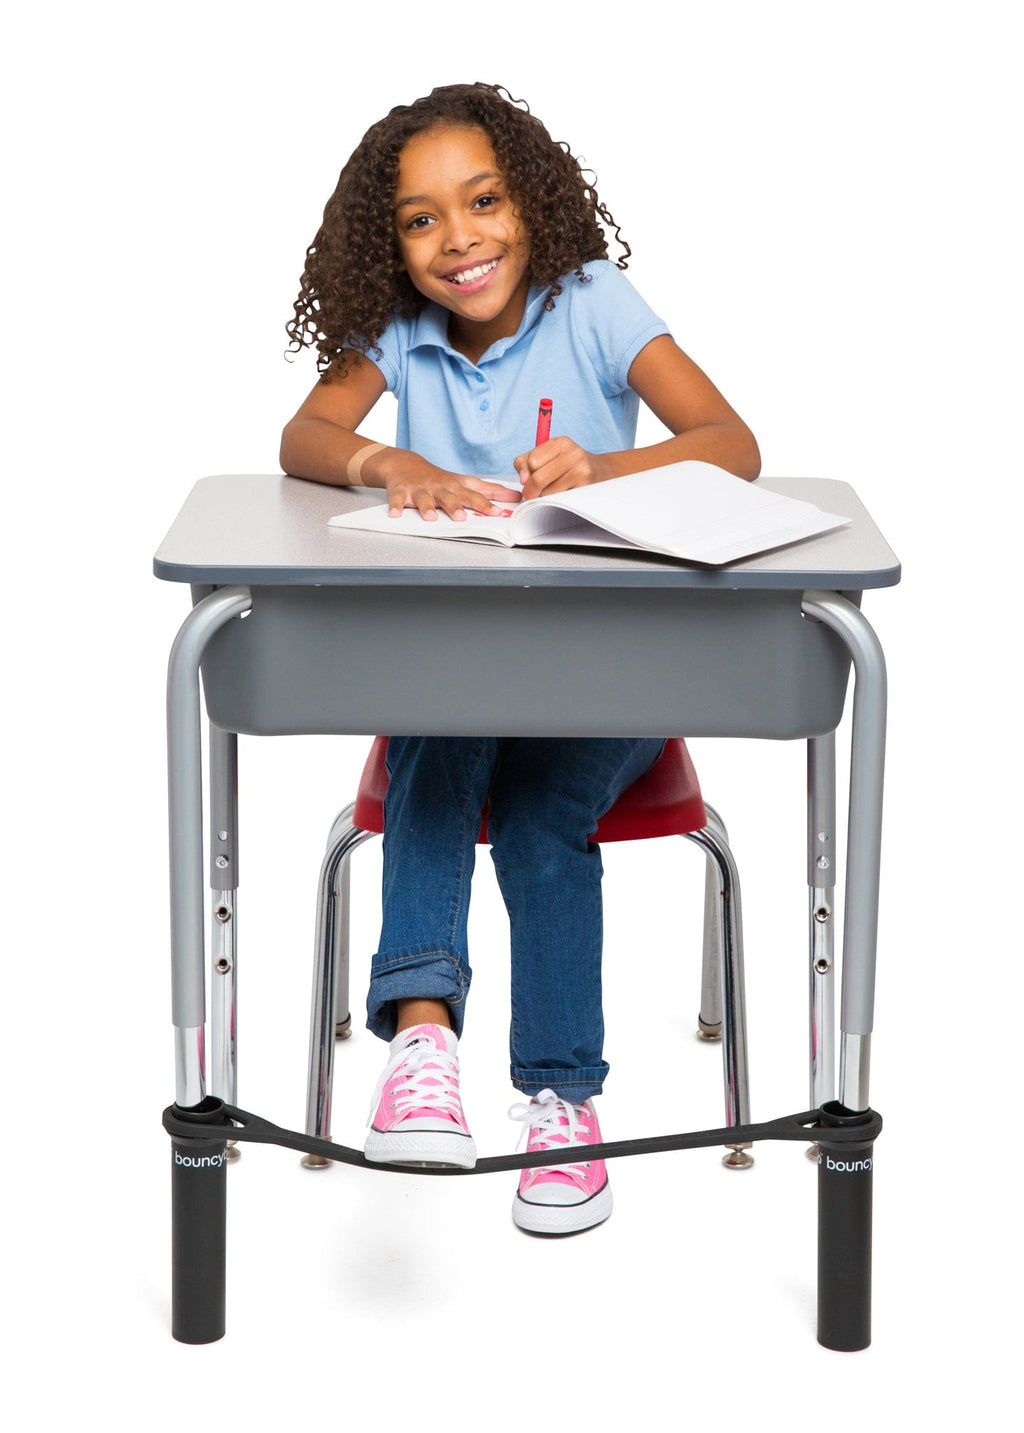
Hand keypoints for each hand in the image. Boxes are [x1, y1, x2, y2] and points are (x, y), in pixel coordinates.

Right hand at [383, 461, 521, 521]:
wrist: (405, 464)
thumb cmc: (439, 479)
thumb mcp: (464, 482)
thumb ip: (490, 491)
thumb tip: (516, 497)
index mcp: (456, 486)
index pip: (476, 493)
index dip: (488, 502)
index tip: (499, 511)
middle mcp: (440, 487)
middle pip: (451, 497)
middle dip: (458, 506)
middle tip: (464, 517)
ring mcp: (420, 490)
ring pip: (425, 499)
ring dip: (427, 507)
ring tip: (431, 517)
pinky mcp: (401, 492)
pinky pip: (397, 500)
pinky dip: (395, 507)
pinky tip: (395, 514)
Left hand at [513, 437, 613, 500]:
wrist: (601, 471)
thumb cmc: (568, 464)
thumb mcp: (548, 455)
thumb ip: (526, 462)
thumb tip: (523, 479)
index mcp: (561, 442)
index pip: (531, 461)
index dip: (525, 474)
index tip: (528, 479)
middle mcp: (573, 454)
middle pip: (537, 479)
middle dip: (531, 490)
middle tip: (533, 493)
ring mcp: (581, 472)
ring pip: (547, 493)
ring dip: (543, 497)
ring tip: (552, 491)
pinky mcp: (585, 489)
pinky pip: (558, 501)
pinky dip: (555, 501)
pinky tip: (562, 494)